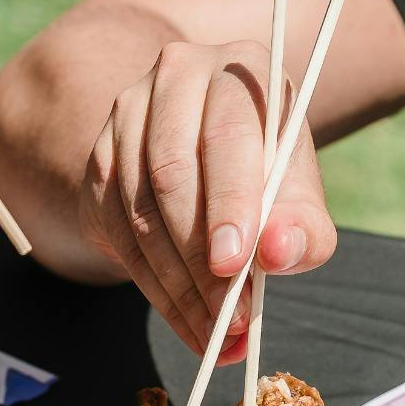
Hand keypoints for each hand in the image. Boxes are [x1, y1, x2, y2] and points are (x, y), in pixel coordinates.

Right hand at [80, 41, 336, 363]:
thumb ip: (304, 226)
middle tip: (230, 319)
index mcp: (241, 71)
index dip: (231, 202)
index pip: (228, 135)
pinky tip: (186, 322)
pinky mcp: (100, 159)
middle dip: (201, 258)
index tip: (237, 264)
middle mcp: (178, 77)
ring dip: (177, 284)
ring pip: (139, 208)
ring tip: (216, 334)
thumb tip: (280, 251)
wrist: (215, 153)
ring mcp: (129, 114)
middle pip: (173, 172)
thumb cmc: (271, 177)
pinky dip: (153, 287)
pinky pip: (117, 230)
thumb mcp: (301, 198)